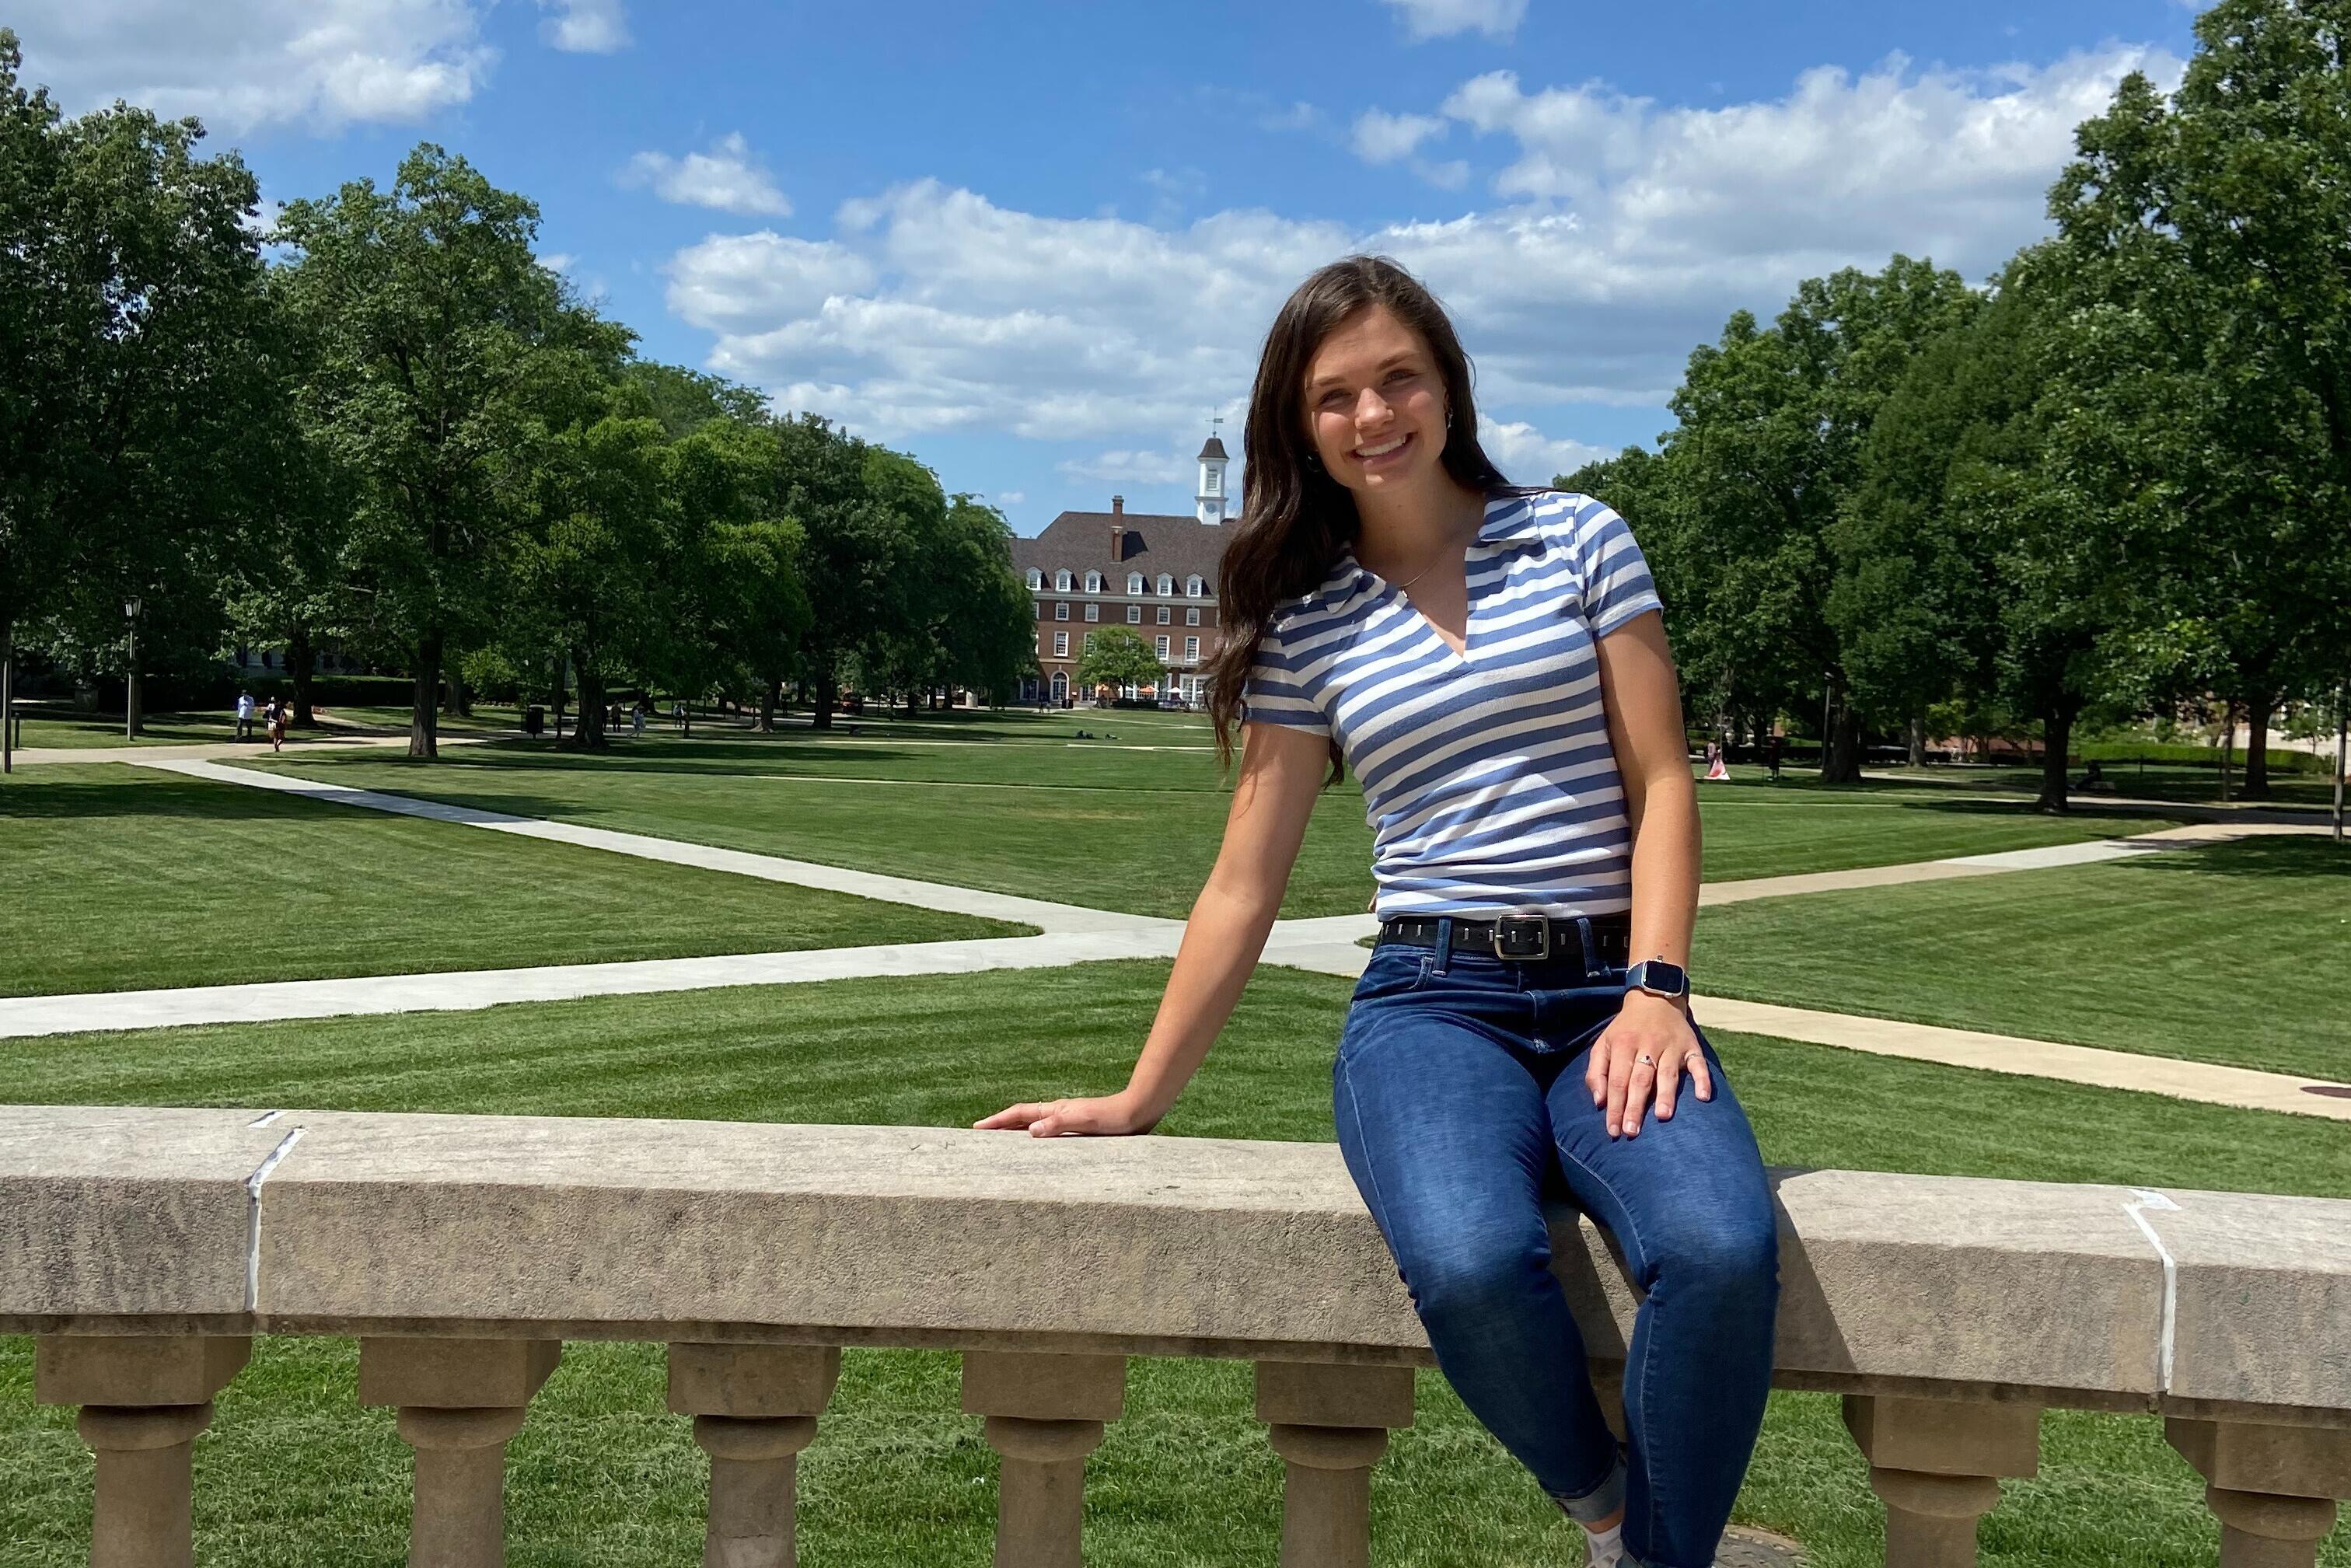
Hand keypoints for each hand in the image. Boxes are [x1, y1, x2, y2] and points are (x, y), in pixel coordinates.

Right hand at [973, 1090, 1155, 1137]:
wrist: (1138, 1113)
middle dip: (1000, 1126)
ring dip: (1015, 1133)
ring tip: (1000, 1145)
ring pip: (1033, 1127)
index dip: (997, 1121)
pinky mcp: (1078, 1131)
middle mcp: (1058, 1114)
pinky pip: (1048, 1135)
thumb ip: (1059, 1124)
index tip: (977, 1127)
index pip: (1019, 1114)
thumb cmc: (1113, 1117)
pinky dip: (1034, 1140)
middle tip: (980, 1136)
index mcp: (1056, 1110)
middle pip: (1022, 1119)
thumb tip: (1031, 1130)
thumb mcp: (1085, 1120)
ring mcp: (1067, 1122)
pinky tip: (1036, 1151)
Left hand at [1584, 991, 1711, 1138]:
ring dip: (1666, 1095)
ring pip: (1668, 1072)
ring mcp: (1671, 1045)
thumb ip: (1597, 1072)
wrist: (1654, 999)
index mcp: (1623, 1045)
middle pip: (1640, 1079)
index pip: (1617, 1081)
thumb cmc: (1625, 1030)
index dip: (1615, 1106)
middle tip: (1632, 1131)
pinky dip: (1702, 1079)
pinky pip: (1698, 1063)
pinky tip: (1702, 1097)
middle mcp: (1647, 1045)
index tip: (1613, 1131)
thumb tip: (1599, 1102)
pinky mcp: (1691, 1046)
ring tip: (1663, 1116)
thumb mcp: (1604, 1044)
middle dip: (1635, 1106)